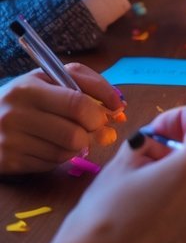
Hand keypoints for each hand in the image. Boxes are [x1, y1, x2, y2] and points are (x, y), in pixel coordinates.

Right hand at [0, 66, 122, 175]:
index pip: (77, 103)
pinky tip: (52, 143)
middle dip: (92, 131)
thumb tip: (118, 102)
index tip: (115, 109)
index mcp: (28, 89)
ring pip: (66, 152)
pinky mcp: (9, 163)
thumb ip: (82, 81)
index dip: (101, 110)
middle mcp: (16, 116)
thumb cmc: (23, 97)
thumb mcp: (45, 78)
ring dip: (78, 145)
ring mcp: (11, 142)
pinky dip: (60, 156)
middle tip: (94, 125)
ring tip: (70, 132)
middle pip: (74, 133)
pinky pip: (51, 164)